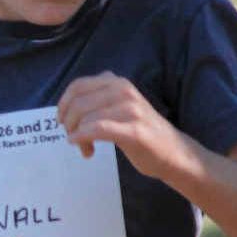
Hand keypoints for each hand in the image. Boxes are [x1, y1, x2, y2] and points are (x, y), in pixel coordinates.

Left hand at [57, 71, 190, 179]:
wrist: (175, 153)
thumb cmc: (142, 131)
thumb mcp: (120, 106)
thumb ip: (98, 99)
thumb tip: (67, 105)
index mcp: (118, 82)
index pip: (78, 86)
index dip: (63, 104)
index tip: (61, 120)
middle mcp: (124, 91)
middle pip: (78, 103)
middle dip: (68, 123)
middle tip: (73, 138)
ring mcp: (131, 110)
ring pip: (86, 117)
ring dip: (77, 135)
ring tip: (85, 149)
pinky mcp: (134, 131)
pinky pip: (98, 129)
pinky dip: (83, 137)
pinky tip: (83, 147)